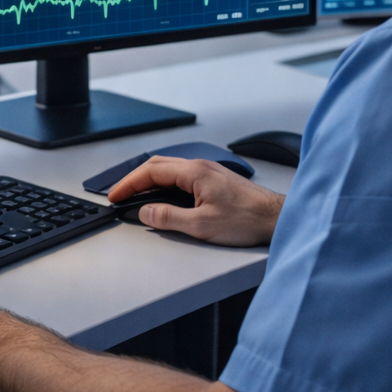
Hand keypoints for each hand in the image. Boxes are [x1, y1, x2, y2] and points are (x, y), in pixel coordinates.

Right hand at [106, 156, 284, 246]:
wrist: (277, 218)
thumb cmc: (248, 219)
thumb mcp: (201, 225)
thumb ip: (168, 217)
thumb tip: (145, 213)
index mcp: (194, 172)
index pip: (150, 172)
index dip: (128, 184)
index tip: (114, 196)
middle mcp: (200, 166)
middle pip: (157, 166)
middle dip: (134, 179)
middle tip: (120, 195)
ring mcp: (209, 172)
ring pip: (170, 170)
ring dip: (150, 181)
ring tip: (137, 196)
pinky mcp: (216, 181)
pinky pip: (182, 177)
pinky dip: (165, 184)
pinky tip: (164, 197)